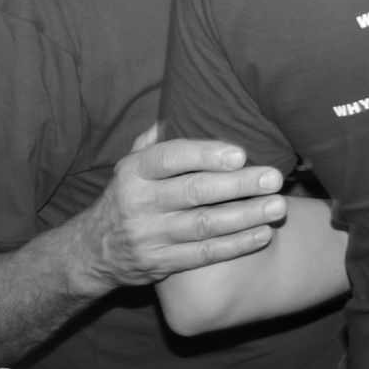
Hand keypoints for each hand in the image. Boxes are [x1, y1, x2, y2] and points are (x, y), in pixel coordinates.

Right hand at [69, 128, 288, 296]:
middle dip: (238, 185)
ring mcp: (149, 237)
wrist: (91, 253)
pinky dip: (235, 246)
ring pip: (202, 226)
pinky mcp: (160, 264)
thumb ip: (156, 138)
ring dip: (245, 216)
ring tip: (277, 207)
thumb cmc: (126, 196)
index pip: (170, 157)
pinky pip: (202, 256)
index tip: (241, 153)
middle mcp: (139, 203)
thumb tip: (185, 104)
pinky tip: (262, 235)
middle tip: (274, 178)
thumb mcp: (129, 165)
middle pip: (193, 192)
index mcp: (134, 171)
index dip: (205, 154)